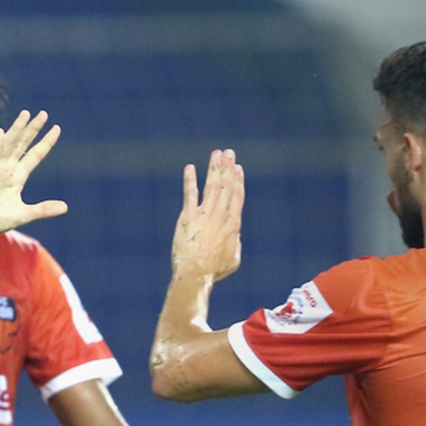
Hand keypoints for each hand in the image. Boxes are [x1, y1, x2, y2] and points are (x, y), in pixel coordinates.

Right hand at [0, 110, 67, 236]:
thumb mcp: (23, 214)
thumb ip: (43, 210)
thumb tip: (65, 207)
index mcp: (18, 177)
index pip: (35, 155)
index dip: (45, 142)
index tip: (57, 128)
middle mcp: (8, 169)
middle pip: (22, 144)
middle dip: (33, 129)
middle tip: (44, 113)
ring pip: (8, 145)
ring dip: (17, 130)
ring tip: (25, 114)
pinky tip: (1, 133)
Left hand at [171, 149, 243, 282]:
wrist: (195, 273)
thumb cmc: (214, 271)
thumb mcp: (233, 259)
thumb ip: (235, 244)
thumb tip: (235, 236)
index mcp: (232, 225)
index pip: (236, 197)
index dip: (237, 180)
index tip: (237, 168)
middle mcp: (220, 216)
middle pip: (225, 187)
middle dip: (227, 168)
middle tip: (228, 152)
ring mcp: (204, 215)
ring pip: (211, 187)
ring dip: (214, 169)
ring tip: (216, 154)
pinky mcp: (187, 217)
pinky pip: (189, 195)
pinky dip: (190, 180)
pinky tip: (190, 168)